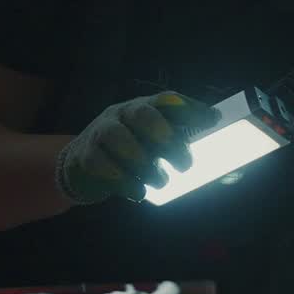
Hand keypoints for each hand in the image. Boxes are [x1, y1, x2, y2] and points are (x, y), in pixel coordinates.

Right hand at [56, 90, 220, 203]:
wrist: (80, 165)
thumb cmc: (126, 151)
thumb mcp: (149, 141)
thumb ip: (174, 139)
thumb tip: (213, 130)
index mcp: (142, 107)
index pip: (166, 100)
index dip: (190, 108)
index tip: (212, 121)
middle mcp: (121, 114)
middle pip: (142, 114)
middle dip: (166, 137)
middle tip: (185, 165)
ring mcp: (100, 133)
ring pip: (118, 137)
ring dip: (143, 163)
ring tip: (161, 182)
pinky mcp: (85, 157)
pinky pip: (101, 165)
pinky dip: (124, 181)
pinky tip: (138, 192)